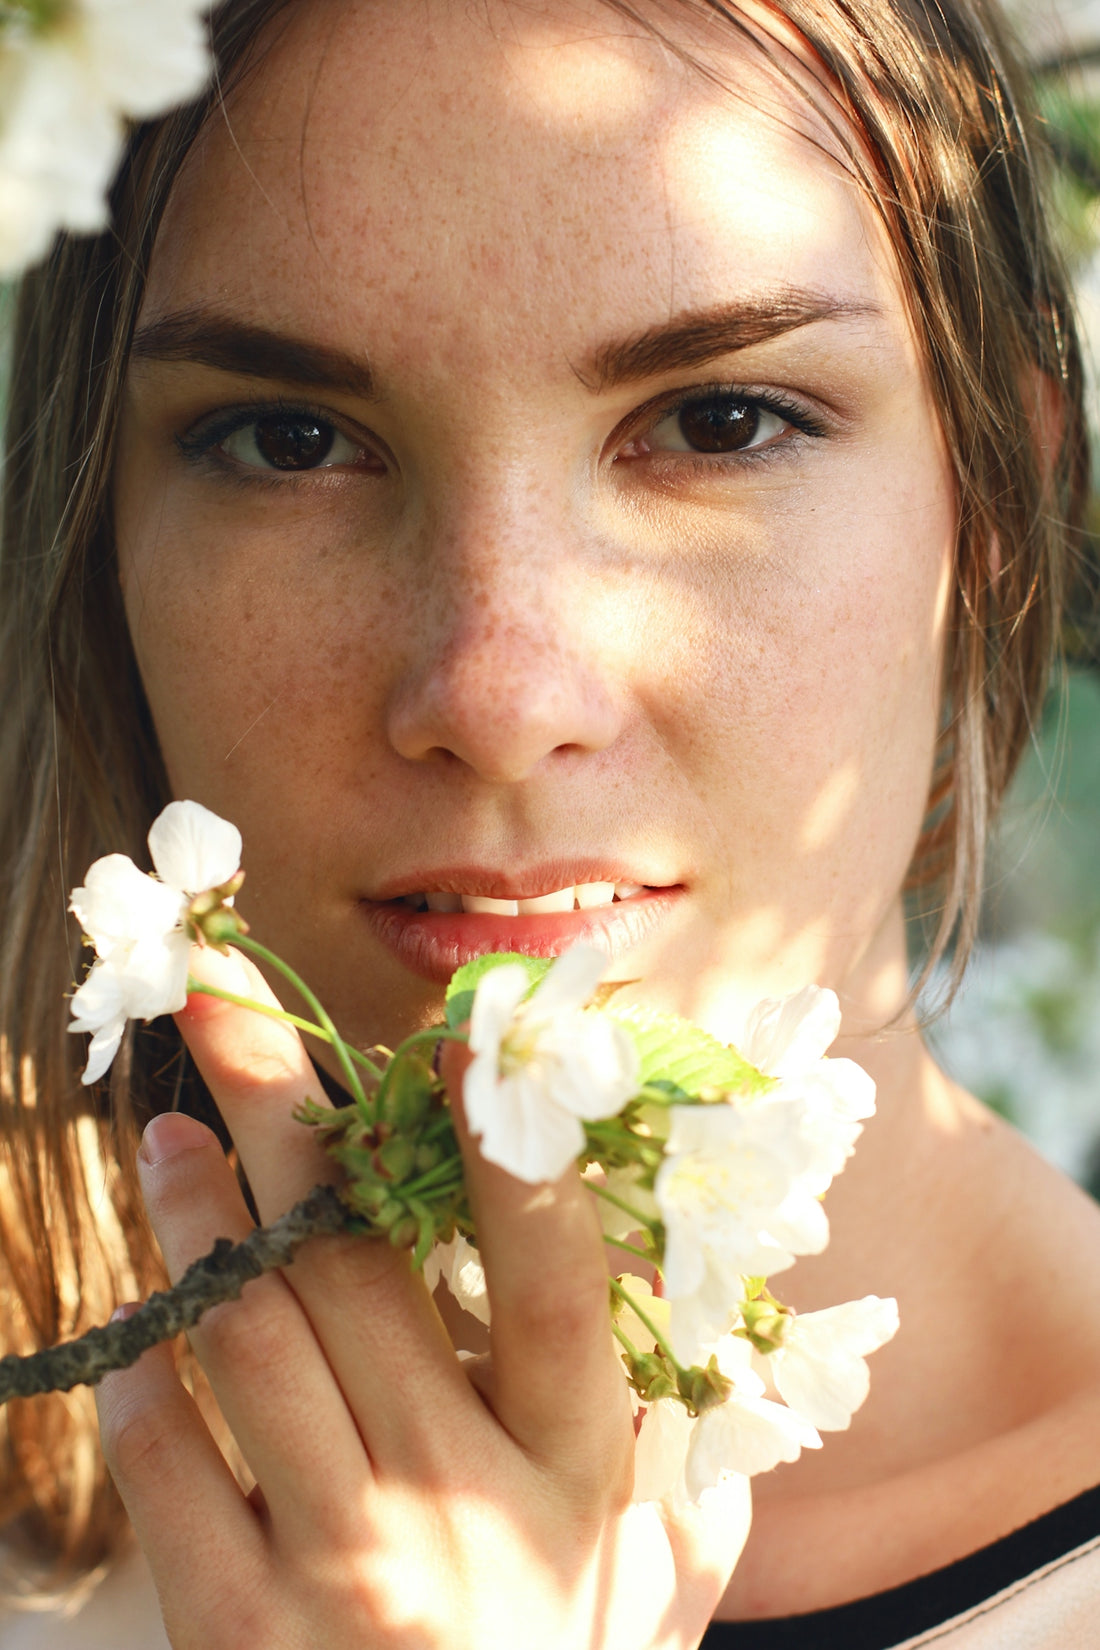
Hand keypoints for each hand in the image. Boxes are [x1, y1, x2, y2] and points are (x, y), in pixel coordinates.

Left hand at [95, 946, 749, 1648]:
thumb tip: (707, 1349)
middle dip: (287, 1114)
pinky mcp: (245, 1633)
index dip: (507, 1146)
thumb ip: (687, 1474)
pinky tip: (147, 1316)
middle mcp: (469, 1503)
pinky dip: (151, 1372)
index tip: (455, 1030)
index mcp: (580, 1473)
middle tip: (228, 1005)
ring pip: (253, 1337)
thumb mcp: (656, 1594)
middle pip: (362, 1267)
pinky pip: (175, 1467)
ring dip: (201, 1216)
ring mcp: (351, 1569)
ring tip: (173, 1133)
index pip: (557, 1282)